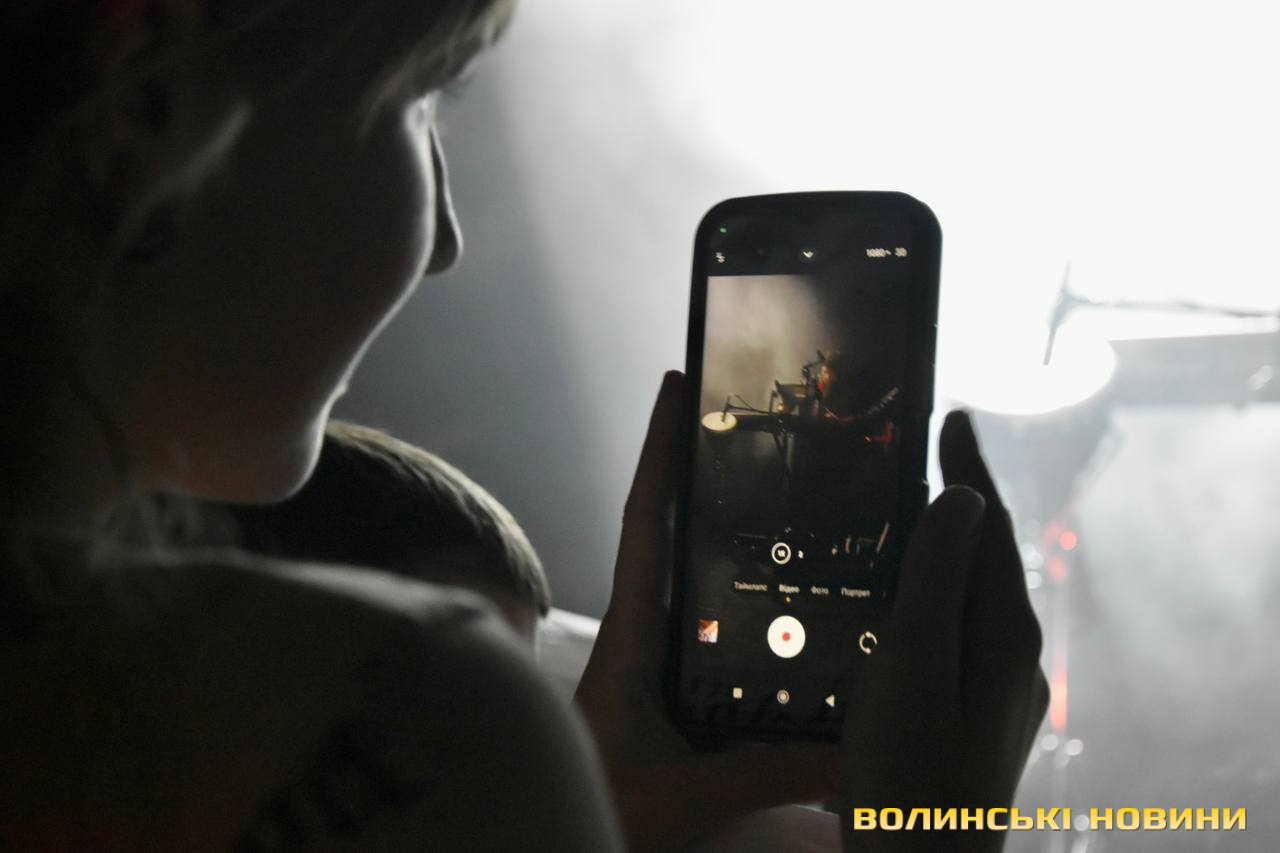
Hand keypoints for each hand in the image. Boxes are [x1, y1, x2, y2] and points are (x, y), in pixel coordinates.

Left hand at [576, 371, 835, 852]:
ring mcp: (653, 659)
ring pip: (690, 576)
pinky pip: (711, 628)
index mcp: (632, 633)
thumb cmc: (600, 806)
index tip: (675, 388)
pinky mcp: (668, 691)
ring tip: (780, 490)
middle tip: (745, 421)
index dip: (658, 452)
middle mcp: (642, 632)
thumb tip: (849, 754)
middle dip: (696, 472)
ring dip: (721, 532)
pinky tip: (786, 603)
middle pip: (667, 530)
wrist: (551, 842)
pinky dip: (740, 600)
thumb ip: (763, 771)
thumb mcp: (683, 793)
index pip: (643, 521)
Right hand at [838, 411, 1049, 851]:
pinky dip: (941, 590)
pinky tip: (912, 601)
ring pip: (975, 593)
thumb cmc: (907, 774)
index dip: (969, 470)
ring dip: (950, 545)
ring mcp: (999, 686)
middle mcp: (1012, 653)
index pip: (987, 527)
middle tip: (925, 453)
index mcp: (1000, 631)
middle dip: (962, 500)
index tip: (952, 416)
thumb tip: (964, 497)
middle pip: (987, 555)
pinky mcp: (978, 712)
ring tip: (914, 511)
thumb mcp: (912, 665)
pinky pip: (963, 627)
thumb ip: (936, 579)